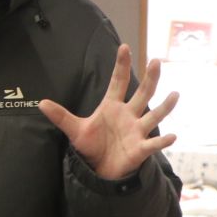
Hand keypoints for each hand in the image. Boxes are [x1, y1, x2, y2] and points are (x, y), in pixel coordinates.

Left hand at [38, 45, 179, 182]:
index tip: (124, 47)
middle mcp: (128, 115)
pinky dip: (163, 141)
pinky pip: (154, 144)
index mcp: (112, 106)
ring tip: (175, 94)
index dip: (121, 65)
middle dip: (150, 78)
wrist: (99, 169)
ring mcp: (137, 130)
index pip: (118, 82)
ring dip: (165, 106)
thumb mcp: (74, 129)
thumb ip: (61, 116)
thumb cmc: (92, 145)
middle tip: (156, 61)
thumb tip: (41, 103)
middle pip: (142, 93)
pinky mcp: (140, 148)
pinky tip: (173, 136)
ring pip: (155, 115)